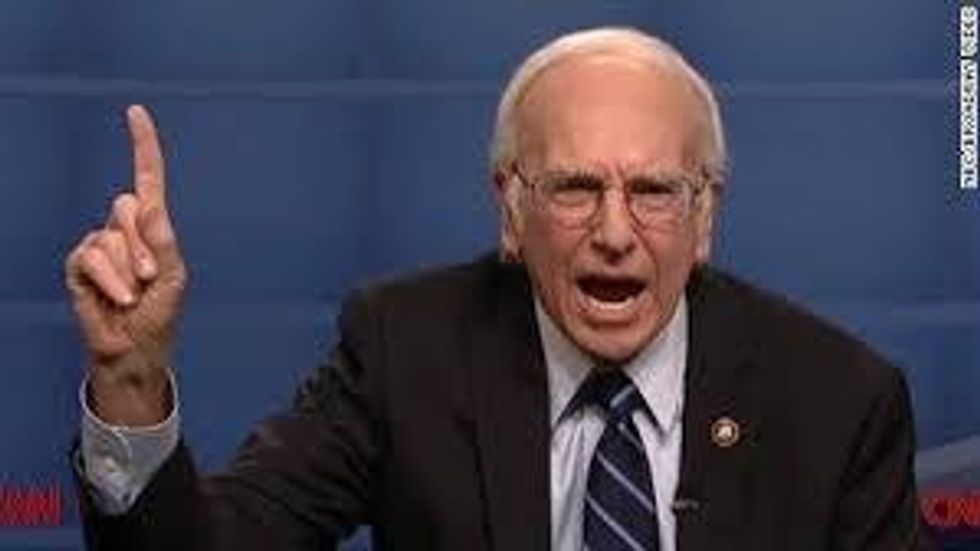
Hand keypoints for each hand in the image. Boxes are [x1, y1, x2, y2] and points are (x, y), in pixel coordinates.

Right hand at [65, 105, 186, 425]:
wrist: (134, 348)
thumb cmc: (158, 314)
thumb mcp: (173, 276)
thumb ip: (162, 240)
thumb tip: (147, 205)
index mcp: (152, 228)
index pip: (146, 179)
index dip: (142, 146)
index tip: (136, 113)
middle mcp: (123, 230)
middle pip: (127, 206)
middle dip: (142, 244)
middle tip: (151, 277)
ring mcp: (99, 246)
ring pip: (110, 235)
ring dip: (128, 269)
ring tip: (135, 294)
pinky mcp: (80, 265)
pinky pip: (91, 256)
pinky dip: (109, 279)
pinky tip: (118, 298)